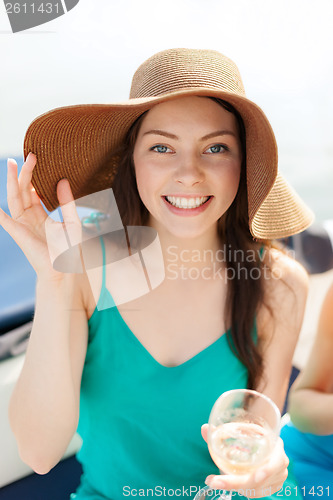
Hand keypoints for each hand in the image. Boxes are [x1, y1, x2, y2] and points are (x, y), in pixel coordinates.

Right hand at [0, 153, 81, 280]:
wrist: (64, 270)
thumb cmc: (70, 250)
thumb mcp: (72, 221)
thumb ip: (68, 202)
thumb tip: (63, 180)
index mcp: (42, 215)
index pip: (35, 192)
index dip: (36, 177)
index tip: (39, 160)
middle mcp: (30, 218)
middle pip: (23, 191)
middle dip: (25, 173)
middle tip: (30, 155)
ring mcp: (22, 224)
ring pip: (14, 198)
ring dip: (13, 181)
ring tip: (13, 163)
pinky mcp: (18, 232)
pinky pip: (3, 218)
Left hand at [201, 424, 288, 497]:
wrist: (264, 442)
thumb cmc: (251, 436)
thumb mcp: (240, 431)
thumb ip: (221, 432)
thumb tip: (204, 428)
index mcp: (276, 444)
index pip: (275, 461)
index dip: (266, 471)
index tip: (253, 476)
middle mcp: (280, 462)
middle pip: (262, 479)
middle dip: (238, 483)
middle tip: (216, 482)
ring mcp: (279, 476)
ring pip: (258, 489)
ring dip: (238, 488)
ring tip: (217, 481)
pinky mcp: (274, 486)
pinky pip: (258, 493)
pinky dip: (244, 491)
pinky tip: (230, 484)